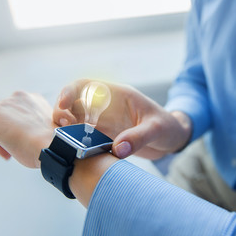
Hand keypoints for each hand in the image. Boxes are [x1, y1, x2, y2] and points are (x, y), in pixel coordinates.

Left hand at [0, 91, 55, 167]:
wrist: (51, 145)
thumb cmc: (51, 145)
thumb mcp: (45, 133)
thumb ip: (34, 129)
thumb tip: (26, 138)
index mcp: (35, 100)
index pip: (19, 113)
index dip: (18, 130)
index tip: (21, 144)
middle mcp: (20, 97)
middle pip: (5, 116)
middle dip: (7, 135)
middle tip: (12, 153)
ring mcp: (5, 103)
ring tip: (7, 155)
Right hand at [53, 79, 191, 159]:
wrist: (173, 139)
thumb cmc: (168, 127)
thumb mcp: (157, 129)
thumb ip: (138, 137)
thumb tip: (117, 150)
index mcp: (117, 95)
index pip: (86, 85)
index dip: (70, 91)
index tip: (62, 104)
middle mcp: (106, 106)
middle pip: (74, 103)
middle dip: (62, 112)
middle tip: (64, 128)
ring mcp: (104, 122)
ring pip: (75, 120)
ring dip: (66, 129)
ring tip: (66, 142)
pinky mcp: (104, 136)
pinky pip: (84, 137)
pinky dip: (76, 142)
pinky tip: (75, 151)